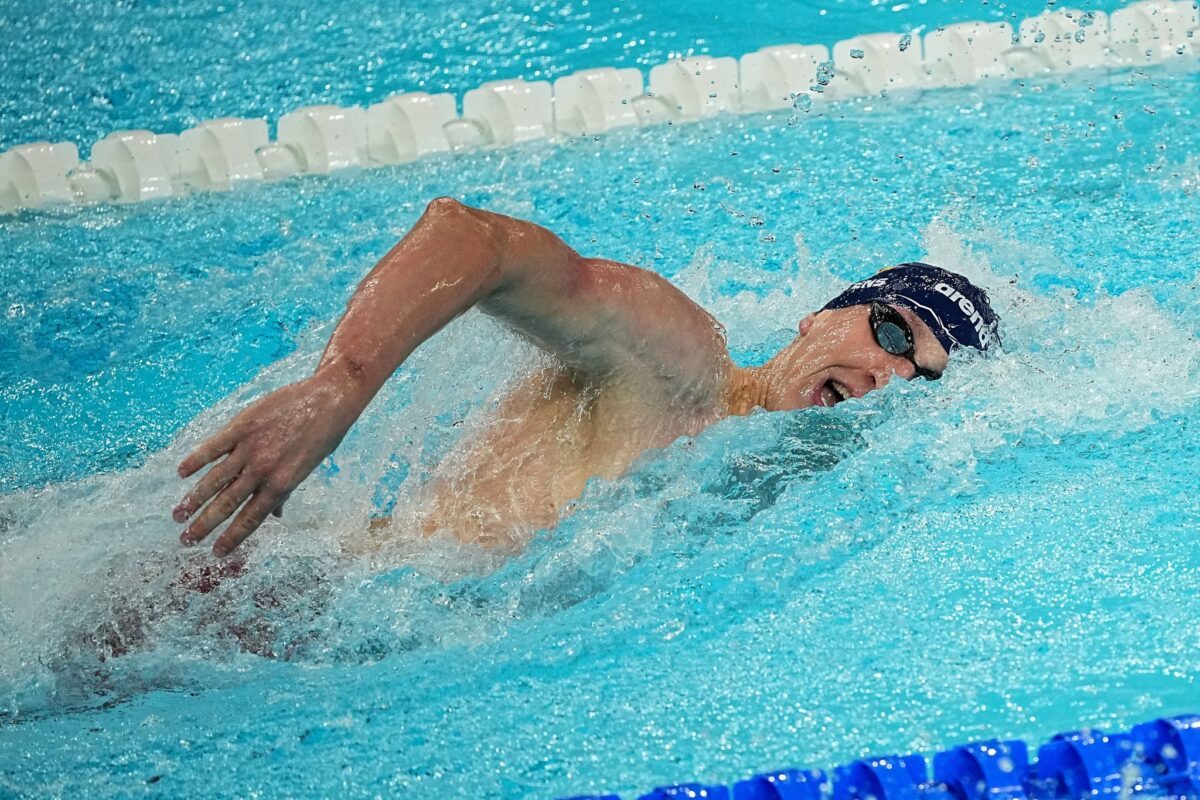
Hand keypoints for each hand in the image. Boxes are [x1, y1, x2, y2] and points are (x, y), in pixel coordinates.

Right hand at [173, 375, 361, 555]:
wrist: (328, 400)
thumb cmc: (321, 436)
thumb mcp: (307, 468)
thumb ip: (287, 492)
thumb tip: (277, 516)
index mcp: (281, 485)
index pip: (251, 519)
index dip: (232, 538)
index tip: (216, 553)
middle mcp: (263, 471)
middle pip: (227, 504)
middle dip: (204, 525)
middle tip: (186, 541)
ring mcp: (251, 448)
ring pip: (215, 480)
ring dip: (193, 499)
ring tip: (177, 515)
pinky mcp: (242, 425)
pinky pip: (213, 446)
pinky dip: (196, 459)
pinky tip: (180, 472)